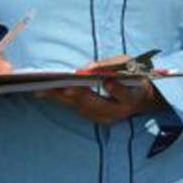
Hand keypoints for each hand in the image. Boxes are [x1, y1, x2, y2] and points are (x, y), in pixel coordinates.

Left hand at [40, 55, 166, 125]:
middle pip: (98, 105)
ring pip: (82, 108)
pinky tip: (43, 92)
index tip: (107, 82)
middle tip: (65, 87)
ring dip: (62, 98)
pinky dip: (60, 100)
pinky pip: (75, 108)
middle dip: (80, 95)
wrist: (139, 98)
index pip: (125, 95)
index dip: (117, 89)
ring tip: (43, 88)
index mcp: (133, 96)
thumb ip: (111, 65)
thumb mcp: (129, 64)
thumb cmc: (133, 75)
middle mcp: (119, 111)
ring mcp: (106, 118)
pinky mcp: (94, 118)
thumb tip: (88, 69)